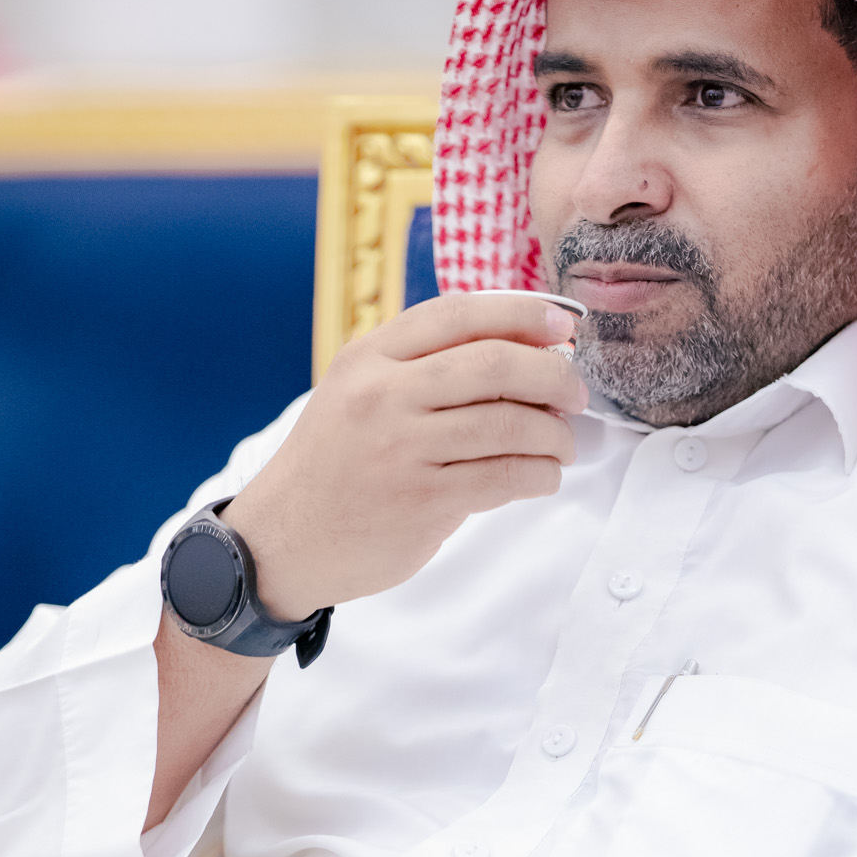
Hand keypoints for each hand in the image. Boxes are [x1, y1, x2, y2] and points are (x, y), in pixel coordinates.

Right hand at [224, 293, 586, 619]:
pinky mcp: (422, 501)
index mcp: (369, 358)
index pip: (459, 314)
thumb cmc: (333, 465)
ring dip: (552, 434)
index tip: (564, 328)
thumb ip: (419, 368)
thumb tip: (521, 353)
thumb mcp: (355, 393)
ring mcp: (402, 449)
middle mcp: (383, 396)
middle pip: (494, 364)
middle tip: (574, 394)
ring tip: (561, 444)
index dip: (523, 314)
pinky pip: (503, 478)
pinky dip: (537, 475)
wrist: (281, 541)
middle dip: (551, 376)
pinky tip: (542, 477)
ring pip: (507, 425)